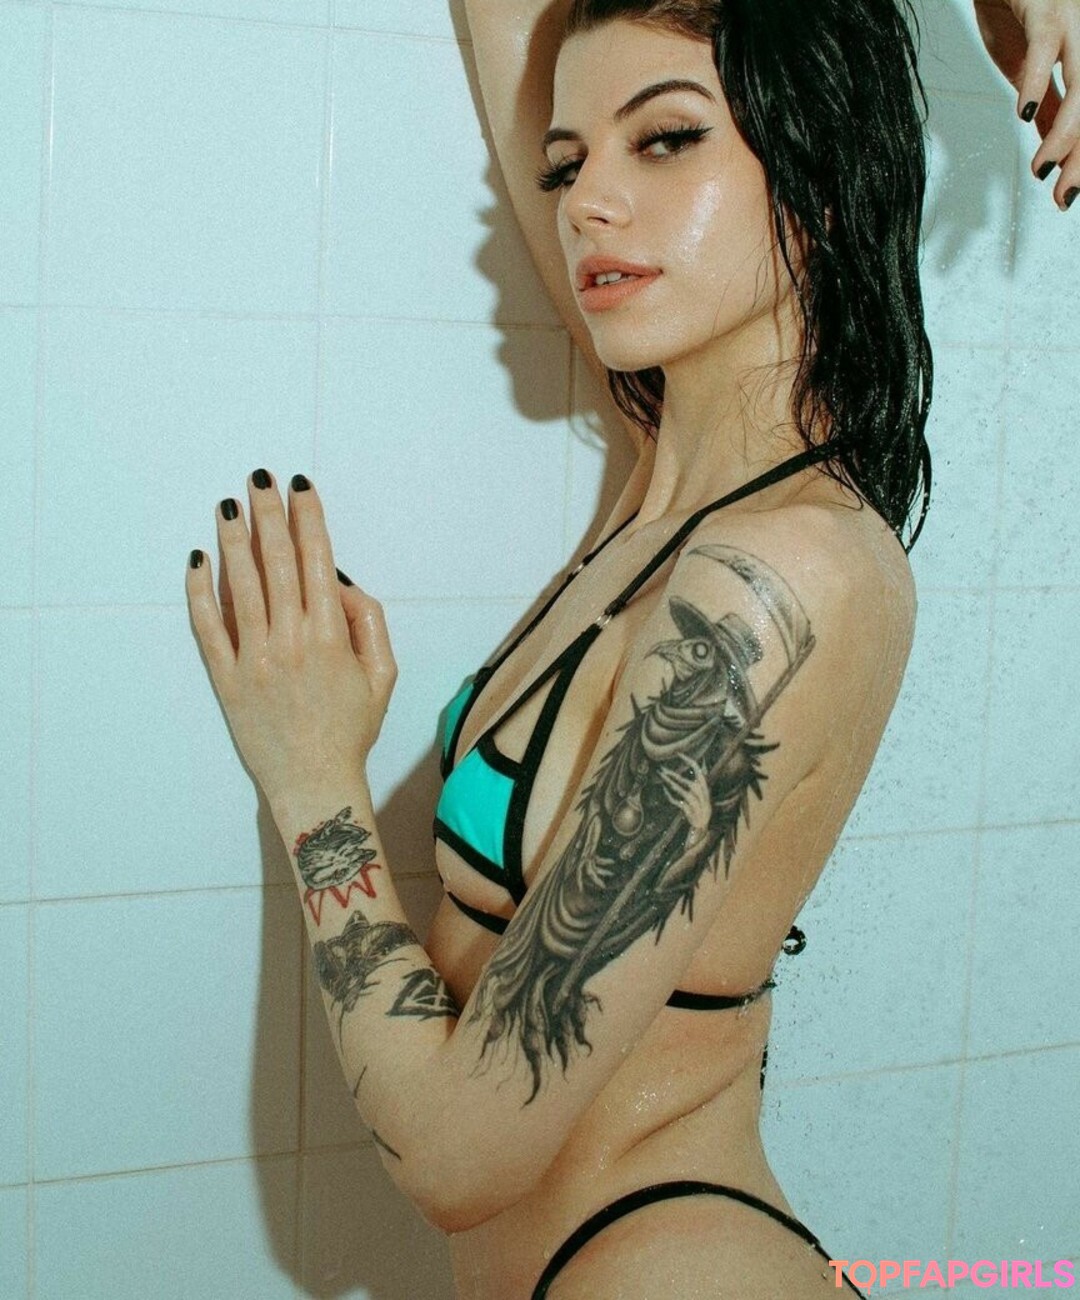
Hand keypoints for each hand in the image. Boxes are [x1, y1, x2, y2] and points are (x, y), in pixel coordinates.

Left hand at [185, 470, 396, 809]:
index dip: (309, 516)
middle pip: (276, 560)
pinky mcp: (228, 677)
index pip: (317, 558)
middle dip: (269, 512)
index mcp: (332, 634)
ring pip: (241, 584)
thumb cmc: (351, 729)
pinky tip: (199, 559)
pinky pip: (209, 625)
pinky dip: (201, 590)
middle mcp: (292, 638)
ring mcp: (256, 657)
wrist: (316, 782)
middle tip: (258, 478)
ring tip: (228, 505)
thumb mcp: (383, 674)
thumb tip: (342, 581)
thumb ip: (370, 622)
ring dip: (234, 539)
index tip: (300, 485)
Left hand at [659, 756, 710, 844]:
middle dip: (672, 774)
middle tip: (661, 769)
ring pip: (678, 789)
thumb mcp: (705, 791)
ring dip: (669, 782)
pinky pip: (675, 800)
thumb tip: (703, 763)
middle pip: (684, 780)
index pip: (697, 769)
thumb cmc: (702, 805)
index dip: (687, 760)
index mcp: (704, 785)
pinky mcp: (687, 808)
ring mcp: (693, 801)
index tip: (678, 754)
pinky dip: (669, 795)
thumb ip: (703, 778)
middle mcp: (699, 792)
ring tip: (660, 776)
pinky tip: (664, 789)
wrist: (702, 823)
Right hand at [973, 0, 1079, 206]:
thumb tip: (1050, 147)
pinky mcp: (1046, 10)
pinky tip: (1024, 113)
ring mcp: (1072, 25)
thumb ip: (1047, 106)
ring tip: (1044, 166)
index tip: (1067, 194)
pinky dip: (1036, 85)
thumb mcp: (1030, 70)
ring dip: (1065, 134)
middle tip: (1065, 194)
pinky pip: (1046, 50)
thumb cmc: (1018, 10)